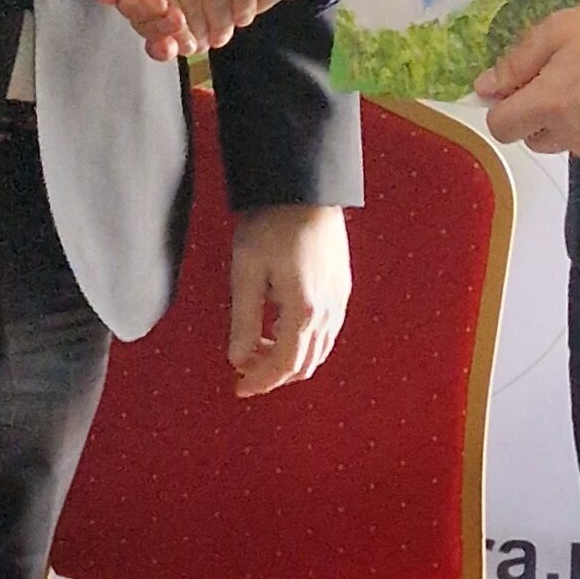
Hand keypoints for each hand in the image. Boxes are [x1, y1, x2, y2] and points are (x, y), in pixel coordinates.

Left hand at [227, 204, 351, 395]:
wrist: (306, 190)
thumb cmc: (271, 225)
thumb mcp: (246, 271)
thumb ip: (242, 319)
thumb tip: (237, 359)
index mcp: (303, 310)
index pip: (283, 365)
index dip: (260, 381)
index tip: (239, 388)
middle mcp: (329, 311)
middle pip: (304, 364)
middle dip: (273, 374)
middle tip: (244, 369)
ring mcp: (340, 300)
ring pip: (319, 351)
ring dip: (289, 360)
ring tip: (258, 348)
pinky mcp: (342, 288)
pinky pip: (328, 332)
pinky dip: (305, 343)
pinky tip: (281, 329)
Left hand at [475, 0, 579, 169]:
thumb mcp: (561, 29)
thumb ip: (517, 62)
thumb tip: (483, 88)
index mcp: (548, 104)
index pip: (501, 127)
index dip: (505, 107)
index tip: (521, 87)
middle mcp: (571, 137)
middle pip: (535, 137)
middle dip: (541, 114)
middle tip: (570, 78)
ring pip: (571, 143)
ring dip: (574, 122)